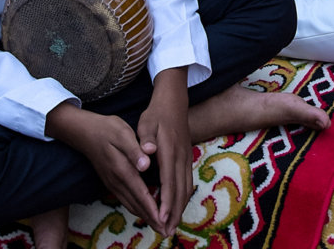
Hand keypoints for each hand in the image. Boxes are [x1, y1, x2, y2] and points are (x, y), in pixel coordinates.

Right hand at [46, 104, 160, 229]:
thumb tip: (145, 165)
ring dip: (145, 217)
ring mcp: (112, 183)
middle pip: (136, 205)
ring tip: (158, 225)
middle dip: (152, 219)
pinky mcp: (111, 182)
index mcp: (122, 169)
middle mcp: (116, 181)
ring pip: (130, 205)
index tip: (165, 221)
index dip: (153, 209)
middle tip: (166, 230)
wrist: (85, 132)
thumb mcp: (122, 133)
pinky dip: (137, 209)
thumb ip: (134, 150)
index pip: (141, 194)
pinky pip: (126, 200)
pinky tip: (145, 211)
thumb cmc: (107, 129)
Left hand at [137, 69, 191, 235]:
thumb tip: (147, 152)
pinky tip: (177, 206)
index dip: (166, 202)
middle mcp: (181, 157)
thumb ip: (146, 139)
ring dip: (180, 208)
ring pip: (186, 188)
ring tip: (172, 225)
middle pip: (180, 190)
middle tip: (166, 231)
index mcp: (169, 151)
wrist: (175, 102)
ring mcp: (187, 158)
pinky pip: (187, 182)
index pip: (168, 181)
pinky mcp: (187, 158)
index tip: (160, 218)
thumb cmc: (157, 114)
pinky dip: (182, 197)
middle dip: (174, 212)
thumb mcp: (147, 122)